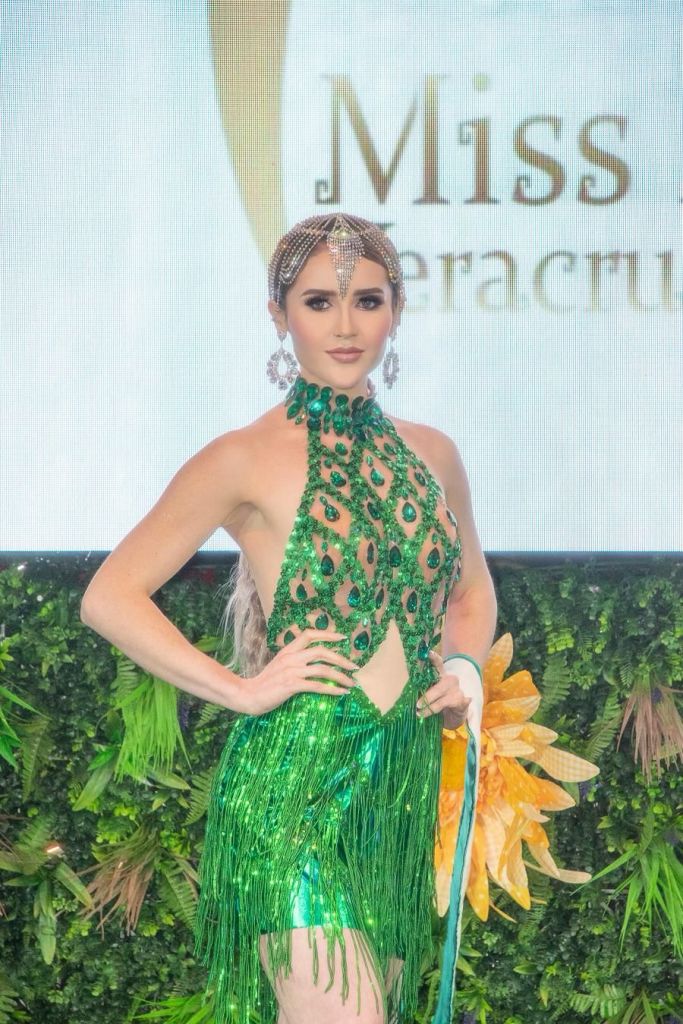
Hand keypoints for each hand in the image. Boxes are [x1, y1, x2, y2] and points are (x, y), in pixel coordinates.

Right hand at [239, 628, 358, 715]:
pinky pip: (317, 685)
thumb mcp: (279, 665)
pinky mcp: (291, 685)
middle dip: (342, 658)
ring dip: (341, 676)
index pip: (309, 634)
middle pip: (322, 651)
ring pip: (323, 669)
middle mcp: (291, 657)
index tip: (343, 638)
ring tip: (352, 683)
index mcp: (288, 650)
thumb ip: (294, 660)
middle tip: (354, 666)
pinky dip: (332, 689)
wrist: (249, 695)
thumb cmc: (265, 683)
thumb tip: (314, 662)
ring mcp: (291, 670)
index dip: (328, 634)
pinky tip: (340, 693)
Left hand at [415, 649, 471, 729]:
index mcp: (442, 674)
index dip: (434, 658)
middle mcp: (450, 680)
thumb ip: (423, 687)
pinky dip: (438, 712)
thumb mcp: (431, 691)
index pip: (438, 664)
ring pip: (441, 700)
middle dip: (427, 697)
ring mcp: (457, 690)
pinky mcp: (462, 702)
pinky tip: (440, 712)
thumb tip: (408, 690)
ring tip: (420, 713)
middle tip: (417, 705)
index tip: (428, 653)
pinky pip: (448, 708)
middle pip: (438, 687)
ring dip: (430, 708)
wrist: (456, 712)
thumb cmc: (439, 699)